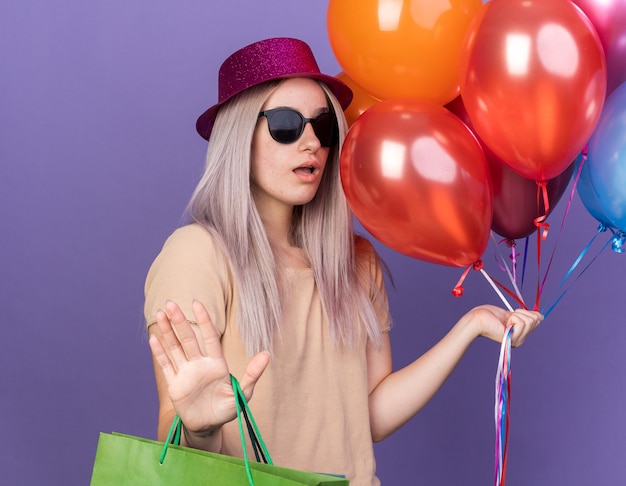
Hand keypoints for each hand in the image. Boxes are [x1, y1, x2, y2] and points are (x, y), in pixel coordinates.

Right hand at [149, 300, 269, 437]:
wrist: (209, 427)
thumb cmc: (227, 408)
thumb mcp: (243, 394)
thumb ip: (252, 374)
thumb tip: (267, 355)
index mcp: (216, 364)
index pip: (209, 338)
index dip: (204, 321)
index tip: (197, 303)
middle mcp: (199, 364)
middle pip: (188, 339)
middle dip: (180, 321)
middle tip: (171, 303)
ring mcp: (185, 373)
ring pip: (175, 348)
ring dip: (167, 332)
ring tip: (161, 314)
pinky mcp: (175, 385)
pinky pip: (166, 366)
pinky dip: (160, 353)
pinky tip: (154, 338)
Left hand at [464, 304, 542, 346]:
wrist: (476, 319)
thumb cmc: (489, 315)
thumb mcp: (511, 314)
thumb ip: (525, 316)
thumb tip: (541, 316)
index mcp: (520, 334)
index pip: (537, 319)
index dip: (526, 312)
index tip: (512, 314)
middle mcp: (520, 340)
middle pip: (535, 320)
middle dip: (521, 313)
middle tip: (507, 317)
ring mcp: (517, 340)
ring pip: (529, 320)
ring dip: (516, 315)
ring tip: (505, 321)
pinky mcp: (513, 338)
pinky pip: (522, 322)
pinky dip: (513, 317)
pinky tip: (504, 323)